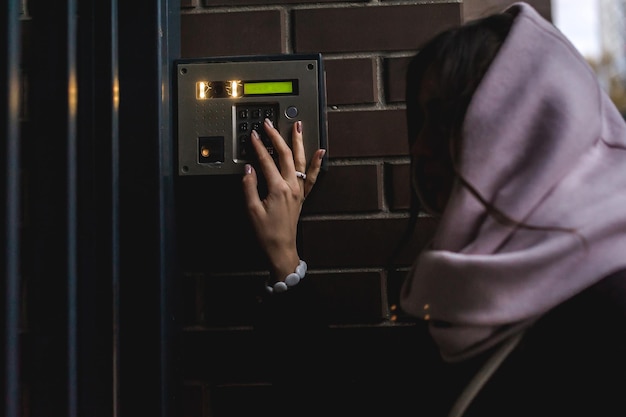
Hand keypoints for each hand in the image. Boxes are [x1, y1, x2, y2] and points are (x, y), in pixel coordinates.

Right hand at [242, 119, 325, 280]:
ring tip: (297, 127)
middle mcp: (292, 187)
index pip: (266, 160)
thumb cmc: (267, 233)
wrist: (281, 249)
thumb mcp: (252, 210)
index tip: (253, 135)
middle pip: (285, 155)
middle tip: (270, 124)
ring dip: (298, 142)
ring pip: (301, 160)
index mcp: (278, 188)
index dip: (258, 146)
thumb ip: (249, 187)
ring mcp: (299, 191)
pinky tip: (320, 152)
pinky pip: (312, 176)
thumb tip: (248, 169)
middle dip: (276, 137)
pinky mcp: (302, 196)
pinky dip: (317, 163)